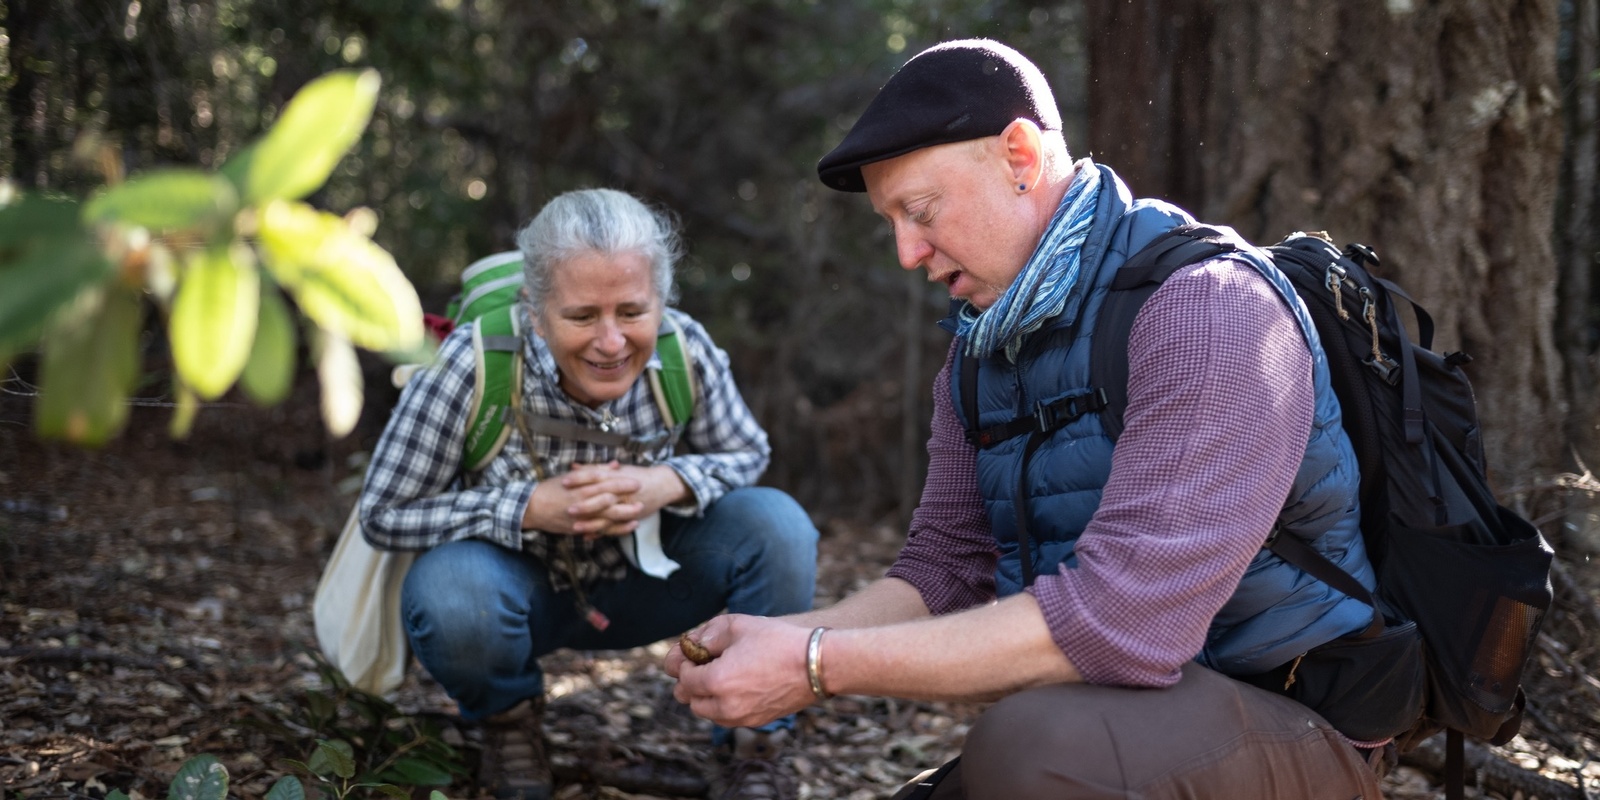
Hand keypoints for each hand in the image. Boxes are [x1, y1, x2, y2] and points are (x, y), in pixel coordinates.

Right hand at [523, 461, 643, 536]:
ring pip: (607, 516)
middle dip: (626, 496)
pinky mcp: (580, 528)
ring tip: (640, 510)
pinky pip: (602, 529)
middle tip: (642, 494)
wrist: (532, 508)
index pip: (604, 483)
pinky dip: (617, 528)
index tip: (636, 481)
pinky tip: (630, 526)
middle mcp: (582, 502)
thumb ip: (594, 470)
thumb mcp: (572, 476)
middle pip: (608, 499)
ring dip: (625, 513)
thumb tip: (615, 465)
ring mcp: (582, 517)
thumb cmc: (552, 489)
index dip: (622, 482)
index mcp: (580, 487)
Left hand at [668, 614, 817, 727]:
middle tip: (703, 664)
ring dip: (706, 696)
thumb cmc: (778, 641)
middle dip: (691, 681)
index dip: (684, 662)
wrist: (816, 664)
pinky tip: (737, 686)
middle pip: (690, 700)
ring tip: (720, 675)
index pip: (683, 678)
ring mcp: (742, 717)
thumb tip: (693, 644)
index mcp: (716, 681)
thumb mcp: (738, 625)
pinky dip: (723, 705)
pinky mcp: (757, 721)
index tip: (693, 652)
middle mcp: (725, 706)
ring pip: (707, 713)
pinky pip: (728, 718)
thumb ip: (708, 634)